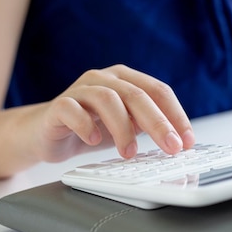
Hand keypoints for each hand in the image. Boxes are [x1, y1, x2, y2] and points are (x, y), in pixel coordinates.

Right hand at [30, 64, 194, 162]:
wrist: (44, 133)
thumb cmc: (91, 128)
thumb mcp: (127, 126)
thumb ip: (147, 125)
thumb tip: (178, 142)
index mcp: (126, 79)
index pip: (159, 91)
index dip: (176, 115)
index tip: (187, 140)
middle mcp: (104, 78)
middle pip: (138, 95)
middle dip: (159, 123)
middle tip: (172, 148)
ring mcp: (80, 89)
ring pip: (108, 100)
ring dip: (123, 128)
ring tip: (130, 153)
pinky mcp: (57, 105)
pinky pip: (72, 110)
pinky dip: (86, 125)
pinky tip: (94, 141)